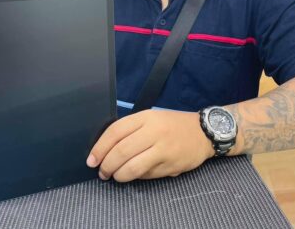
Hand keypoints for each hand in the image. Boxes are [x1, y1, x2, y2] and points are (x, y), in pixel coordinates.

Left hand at [86, 109, 213, 181]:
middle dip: (106, 165)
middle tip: (102, 172)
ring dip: (118, 175)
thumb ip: (132, 130)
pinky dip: (135, 178)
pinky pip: (146, 175)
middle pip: (121, 151)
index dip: (100, 147)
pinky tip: (133, 175)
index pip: (116, 131)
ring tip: (114, 176)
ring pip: (132, 167)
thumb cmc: (172, 124)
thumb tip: (107, 148)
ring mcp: (162, 149)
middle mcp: (153, 131)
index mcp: (146, 117)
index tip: (91, 159)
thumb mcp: (152, 118)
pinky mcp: (170, 165)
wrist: (203, 132)